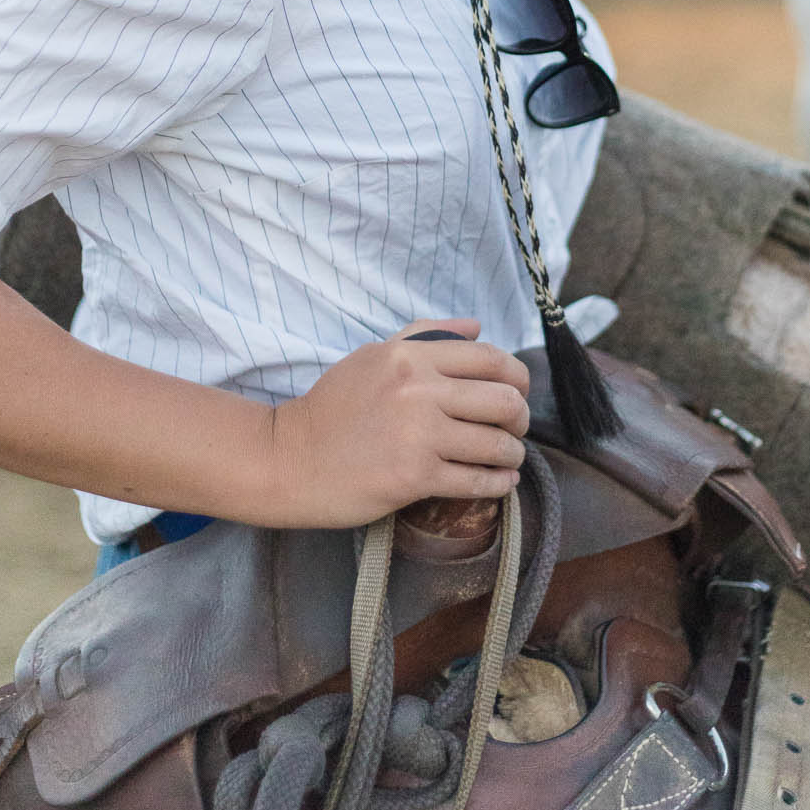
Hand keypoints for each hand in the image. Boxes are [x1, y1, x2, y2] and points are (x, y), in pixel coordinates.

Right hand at [269, 319, 530, 527]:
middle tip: (516, 429)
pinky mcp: (414, 477)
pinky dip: (499, 483)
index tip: (517, 393)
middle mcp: (419, 390)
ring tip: (509, 459)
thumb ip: (425, 335)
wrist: (288, 459)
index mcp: (410, 356)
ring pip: (497, 444)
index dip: (517, 378)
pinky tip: (501, 483)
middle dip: (521, 418)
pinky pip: (477, 480)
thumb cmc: (331, 409)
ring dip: (513, 454)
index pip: (490, 358)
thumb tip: (476, 325)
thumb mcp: (372, 356)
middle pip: (504, 400)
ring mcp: (418, 435)